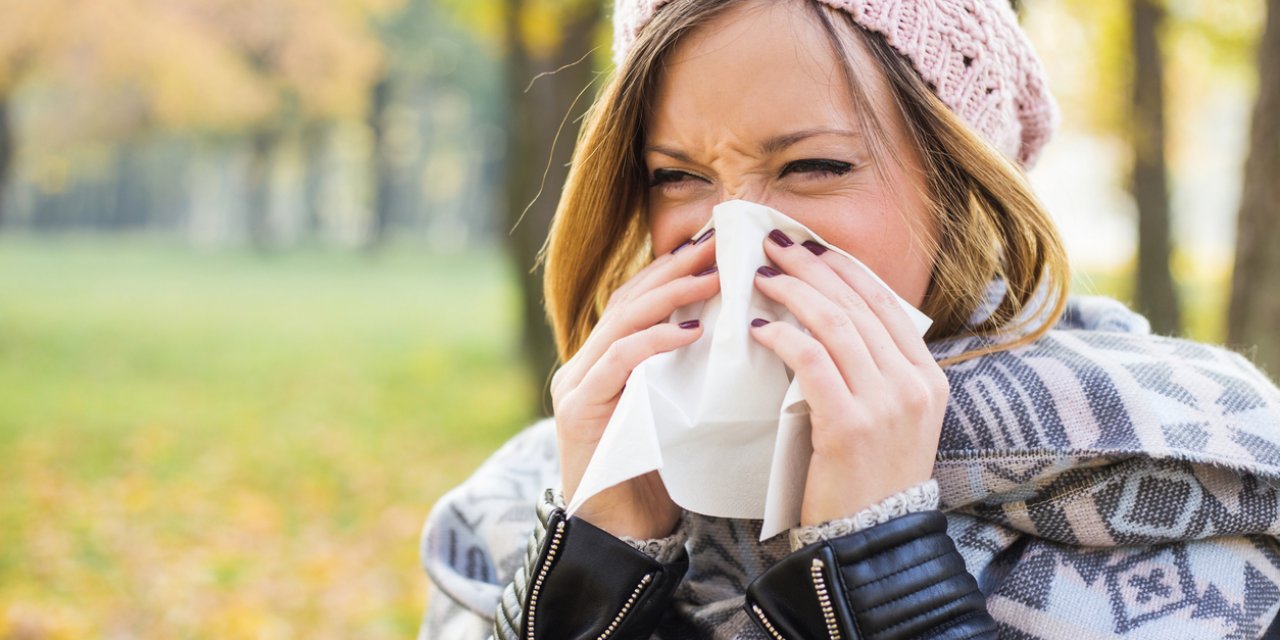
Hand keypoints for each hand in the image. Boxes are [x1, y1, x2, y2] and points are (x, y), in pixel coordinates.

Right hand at [549, 230, 719, 538]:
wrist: (624, 538)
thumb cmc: (660, 476)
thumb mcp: (679, 410)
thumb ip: (690, 371)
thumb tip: (740, 329)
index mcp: (606, 360)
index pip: (640, 297)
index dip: (676, 267)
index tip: (718, 243)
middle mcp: (585, 364)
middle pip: (629, 298)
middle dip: (675, 268)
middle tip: (720, 244)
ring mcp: (577, 385)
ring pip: (622, 321)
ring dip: (670, 293)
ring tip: (713, 275)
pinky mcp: (578, 411)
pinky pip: (618, 362)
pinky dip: (654, 340)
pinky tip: (691, 331)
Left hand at [748, 230, 947, 525]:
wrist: (870, 540)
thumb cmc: (867, 478)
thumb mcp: (889, 418)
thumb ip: (872, 372)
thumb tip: (829, 319)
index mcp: (928, 377)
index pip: (884, 304)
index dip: (843, 269)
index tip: (809, 246)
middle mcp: (914, 384)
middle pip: (858, 305)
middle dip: (813, 267)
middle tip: (774, 243)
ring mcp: (886, 404)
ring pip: (836, 325)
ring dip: (794, 292)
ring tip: (761, 275)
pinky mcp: (850, 425)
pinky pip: (812, 362)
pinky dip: (783, 337)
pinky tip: (758, 326)